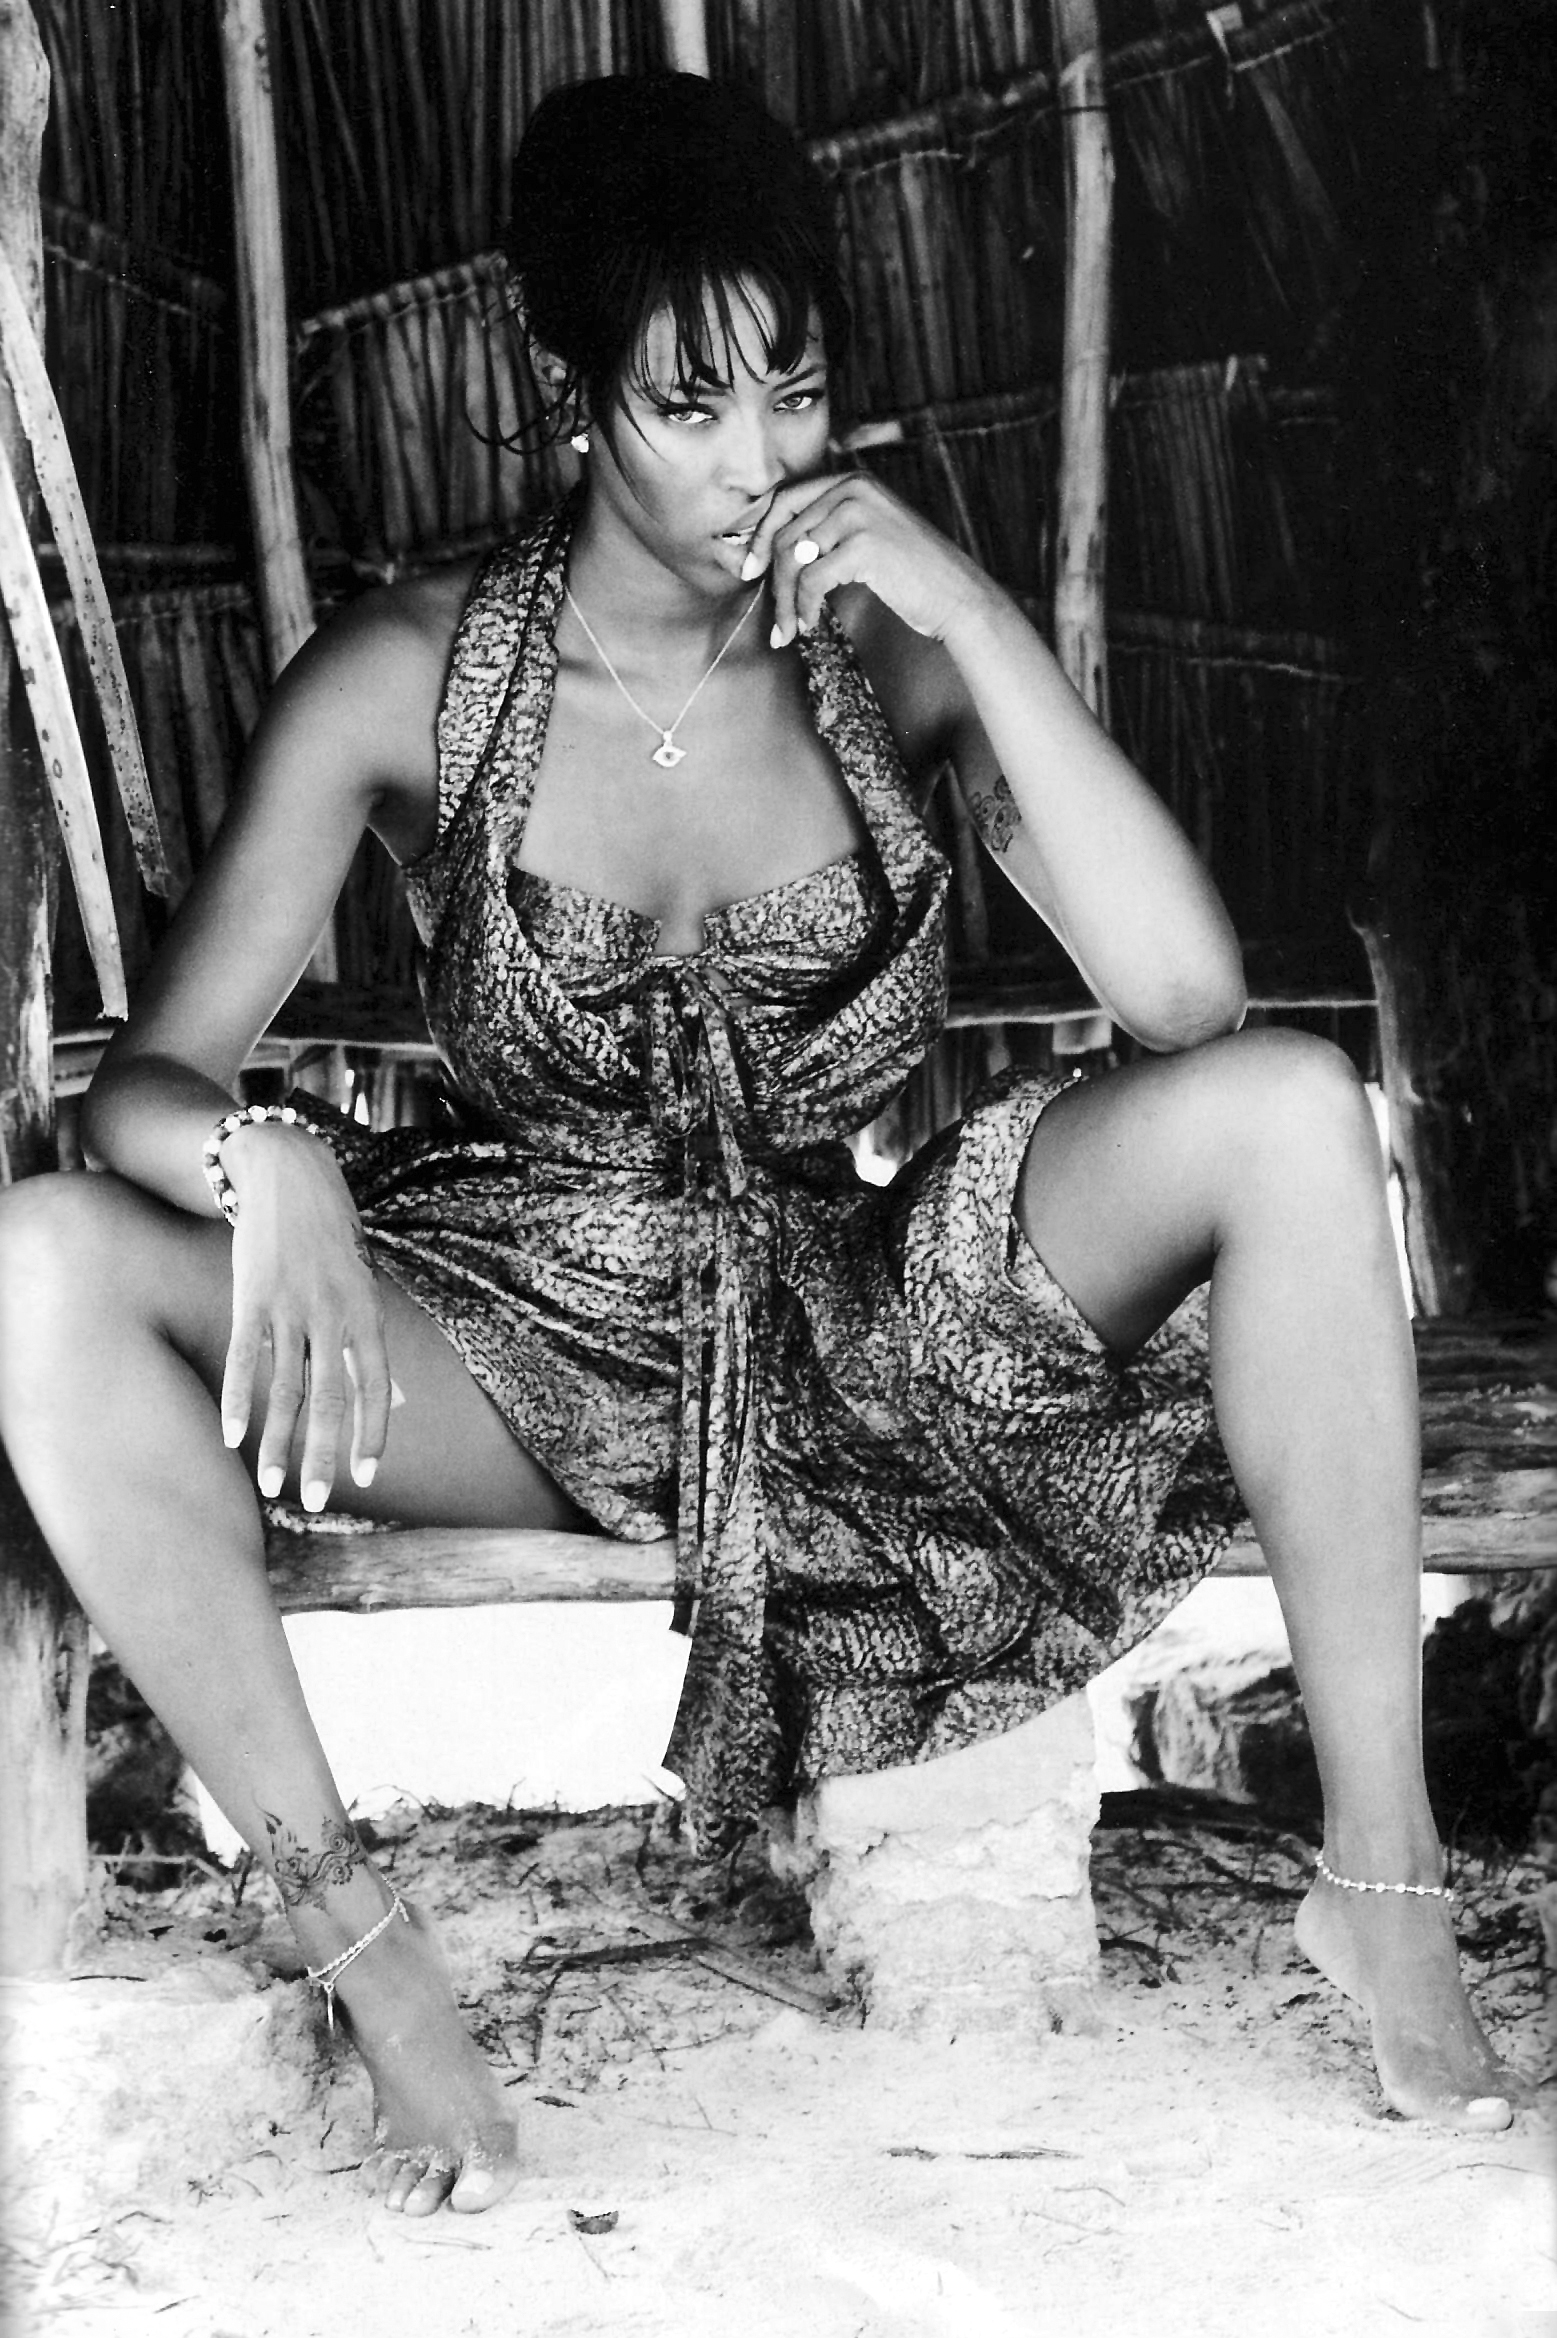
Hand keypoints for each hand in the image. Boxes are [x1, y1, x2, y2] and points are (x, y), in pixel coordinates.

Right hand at [216, 1122, 392, 1511]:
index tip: (367, 1475)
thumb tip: (399, 1398)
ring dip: (279, 1443)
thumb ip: (373, 1344)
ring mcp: (290, 1307)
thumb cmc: (332, 1238)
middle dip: (325, 1455)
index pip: (374, 1386)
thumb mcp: (364, 1285)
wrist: (289, 1175)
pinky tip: (231, 1437)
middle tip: (321, 1501)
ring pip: (286, 1389)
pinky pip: (243, 1360)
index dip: (372, 1432)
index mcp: (366, 1312)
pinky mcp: (250, 1297)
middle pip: (331, 1398)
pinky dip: (237, 1400)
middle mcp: (332, 1314)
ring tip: (274, 1487)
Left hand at [739, 472, 990, 647]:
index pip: (785, 499)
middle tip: (772, 615)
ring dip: (785, 601)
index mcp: (852, 481)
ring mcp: (858, 515)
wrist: (958, 595)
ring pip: (793, 557)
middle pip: (785, 531)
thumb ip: (828, 531)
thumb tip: (772, 552)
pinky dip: (803, 607)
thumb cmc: (912, 575)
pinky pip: (811, 579)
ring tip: (788, 630)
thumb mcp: (868, 536)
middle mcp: (853, 488)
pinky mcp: (863, 546)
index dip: (761, 535)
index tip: (750, 569)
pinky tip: (809, 624)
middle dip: (771, 578)